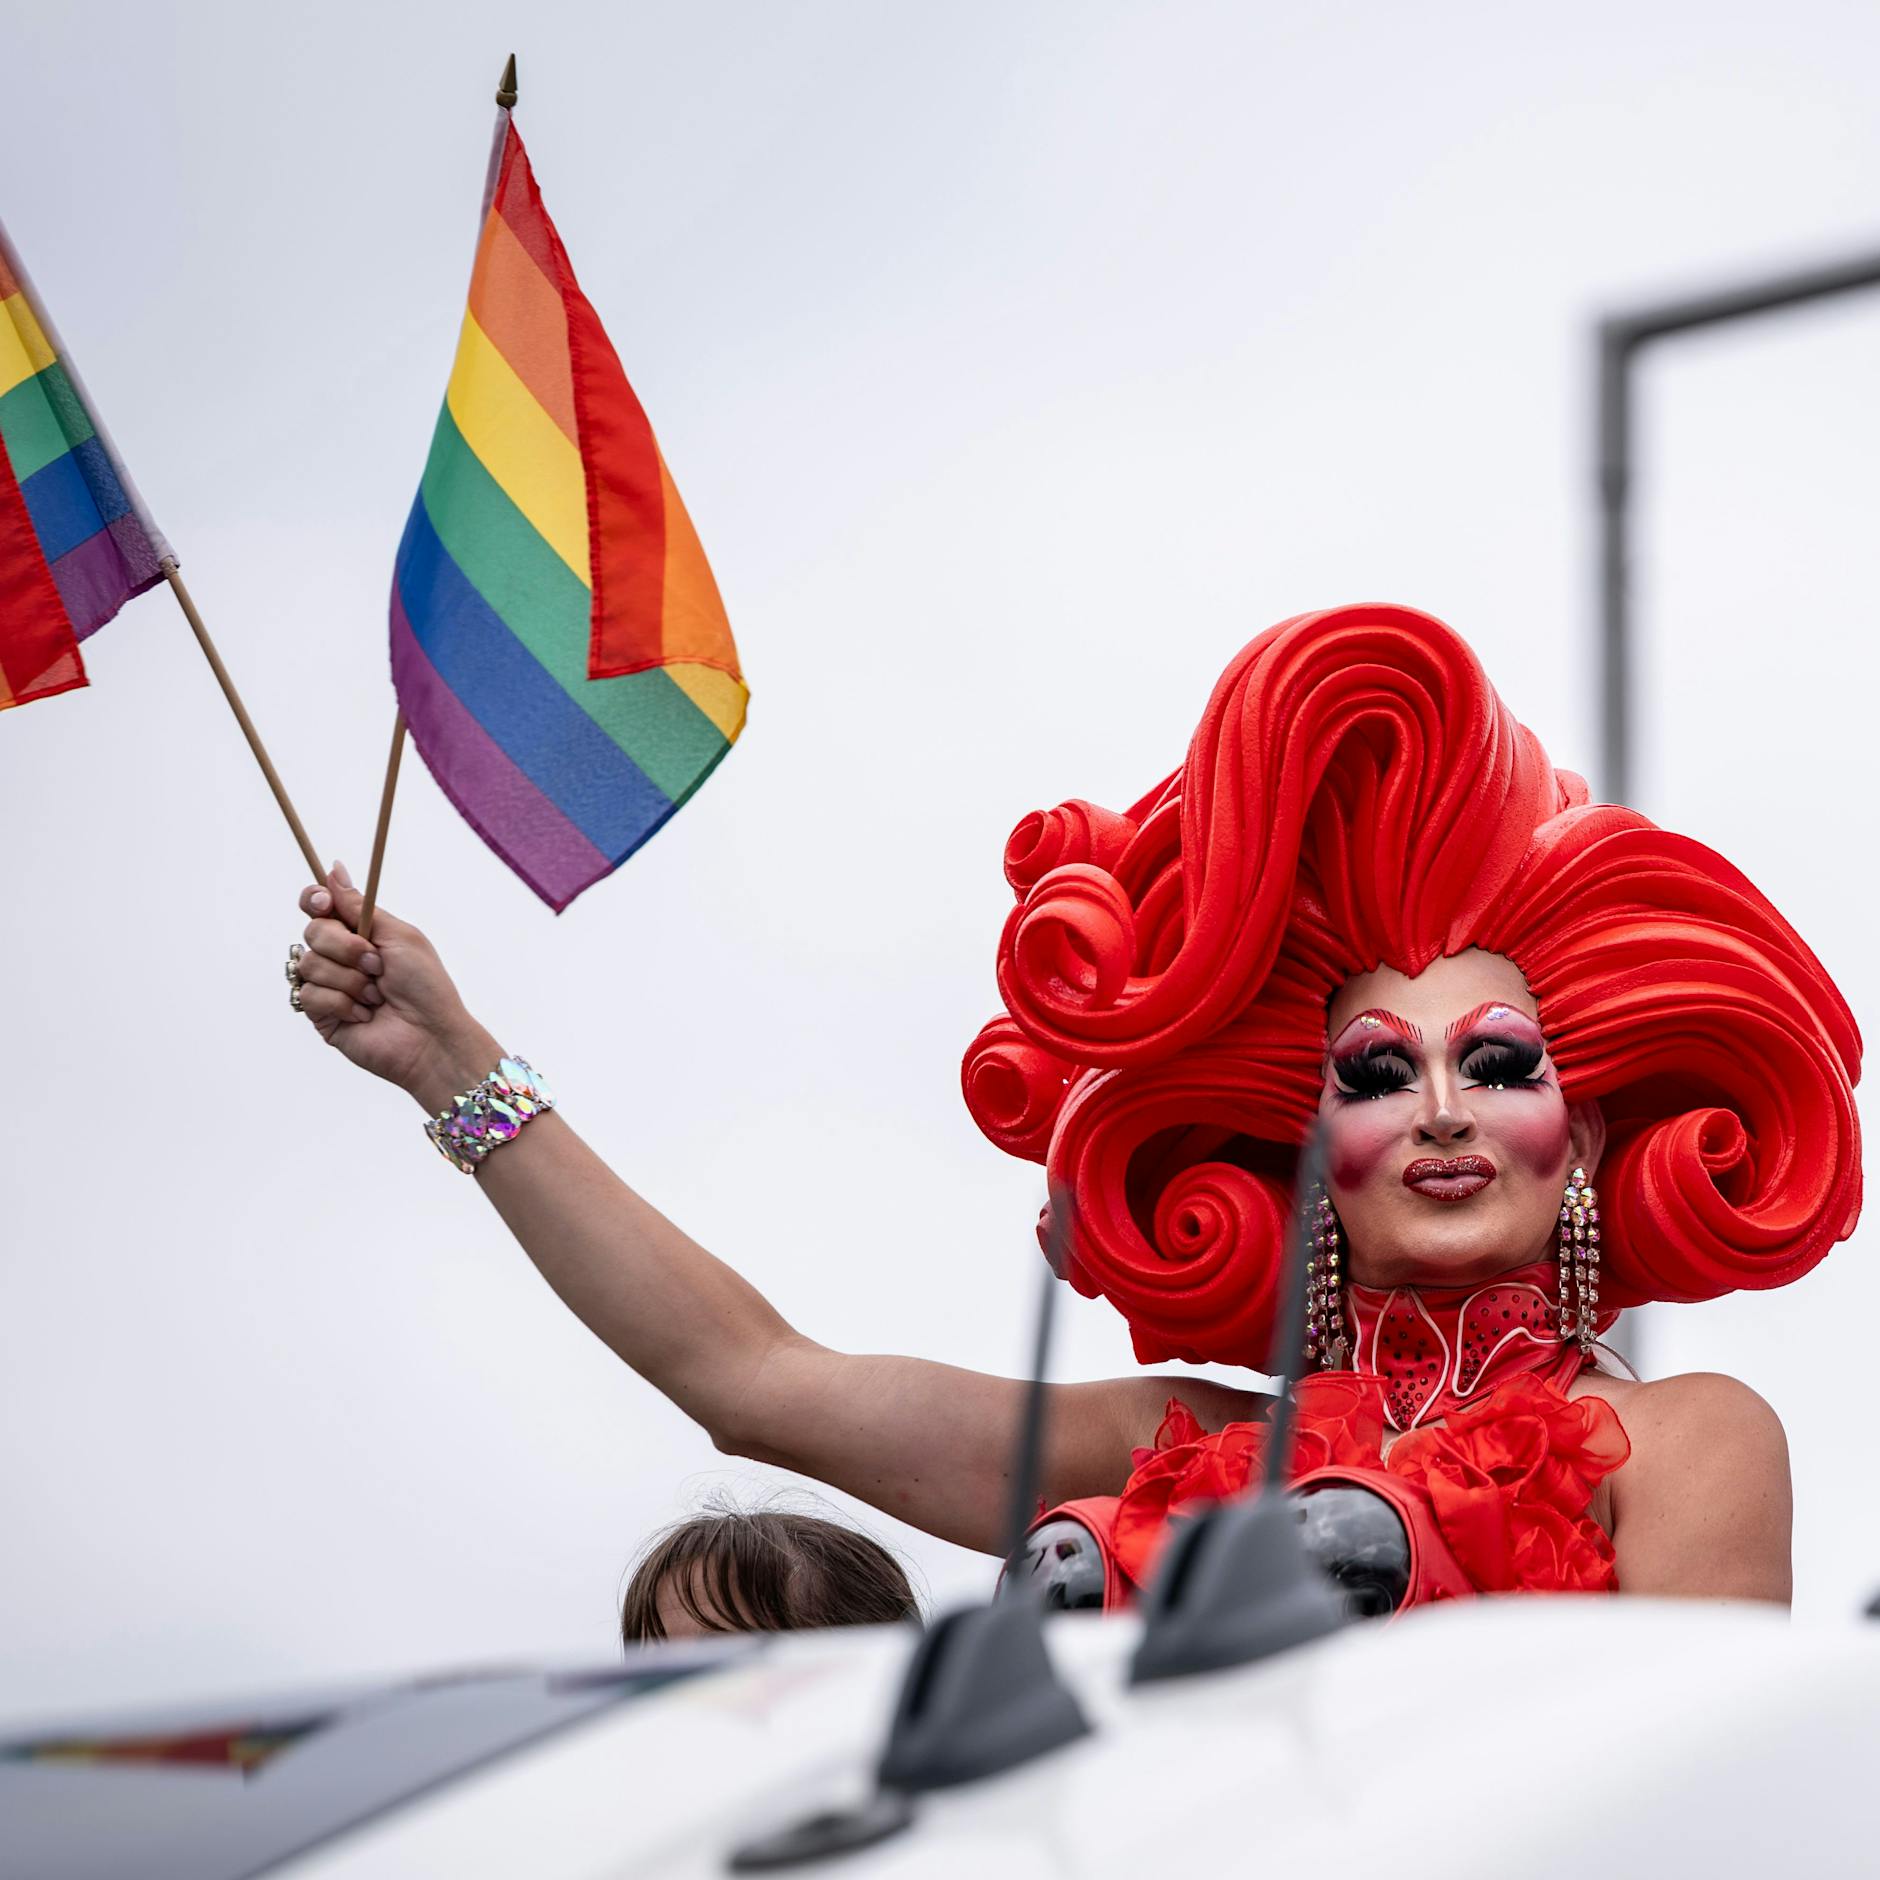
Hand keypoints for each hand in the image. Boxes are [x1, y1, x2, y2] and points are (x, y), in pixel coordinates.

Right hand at [294, 862, 499, 1109]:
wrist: (431, 1035)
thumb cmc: (426, 986)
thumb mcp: (399, 936)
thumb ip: (359, 906)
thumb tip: (333, 869)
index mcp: (359, 933)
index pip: (319, 906)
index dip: (315, 898)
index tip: (323, 901)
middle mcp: (340, 957)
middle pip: (312, 930)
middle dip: (346, 946)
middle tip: (377, 965)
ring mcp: (328, 986)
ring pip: (309, 963)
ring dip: (350, 979)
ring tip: (377, 996)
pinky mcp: (321, 1015)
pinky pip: (309, 994)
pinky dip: (342, 1003)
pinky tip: (365, 1015)